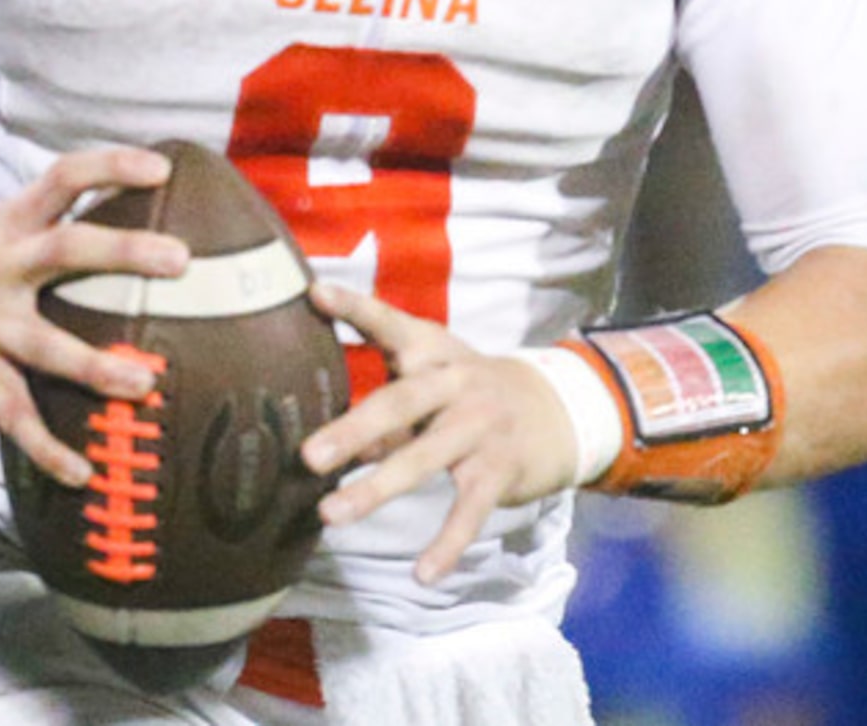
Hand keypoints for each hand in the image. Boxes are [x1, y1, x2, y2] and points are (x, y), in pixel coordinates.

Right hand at [0, 144, 187, 486]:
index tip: (161, 170)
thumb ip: (69, 233)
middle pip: (62, 248)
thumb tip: (164, 234)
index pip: (62, 178)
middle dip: (121, 251)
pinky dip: (46, 445)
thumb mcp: (11, 238)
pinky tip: (82, 472)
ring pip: (41, 341)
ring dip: (92, 365)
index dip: (109, 166)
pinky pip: (11, 411)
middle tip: (180, 260)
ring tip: (144, 384)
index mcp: (14, 223)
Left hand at [298, 281, 582, 585]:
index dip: (356, 308)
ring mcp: (481, 428)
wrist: (557, 410)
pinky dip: (447, 545)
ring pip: (425, 459)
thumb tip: (330, 443)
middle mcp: (457, 383)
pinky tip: (422, 574)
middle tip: (309, 456)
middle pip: (401, 402)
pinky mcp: (499, 471)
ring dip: (376, 488)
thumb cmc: (466, 392)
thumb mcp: (430, 379)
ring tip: (331, 514)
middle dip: (354, 428)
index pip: (392, 324)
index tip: (315, 292)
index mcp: (434, 351)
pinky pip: (470, 512)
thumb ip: (382, 403)